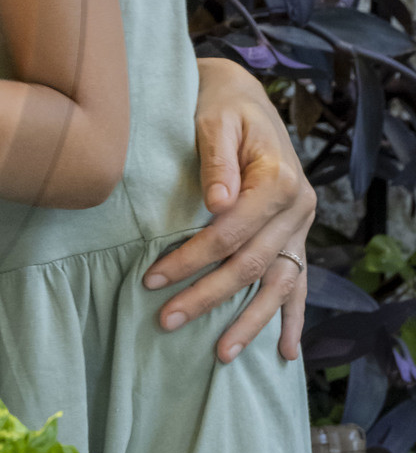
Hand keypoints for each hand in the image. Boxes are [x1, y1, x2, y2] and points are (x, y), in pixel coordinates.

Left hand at [145, 57, 314, 363]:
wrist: (244, 97)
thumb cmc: (222, 106)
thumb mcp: (214, 120)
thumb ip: (217, 160)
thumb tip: (217, 204)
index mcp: (279, 180)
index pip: (231, 232)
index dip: (191, 257)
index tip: (152, 279)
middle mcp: (297, 209)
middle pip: (251, 264)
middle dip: (208, 296)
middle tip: (167, 321)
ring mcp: (300, 228)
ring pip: (278, 284)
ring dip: (250, 321)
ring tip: (222, 355)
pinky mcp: (295, 238)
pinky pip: (297, 284)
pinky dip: (290, 318)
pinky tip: (283, 352)